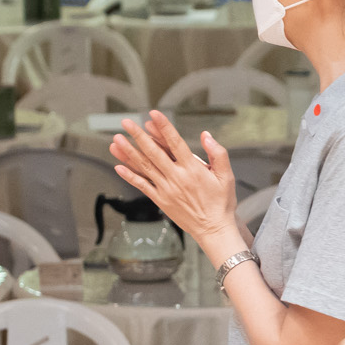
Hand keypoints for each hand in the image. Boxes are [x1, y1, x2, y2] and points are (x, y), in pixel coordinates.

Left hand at [108, 111, 239, 252]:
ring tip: (117, 140)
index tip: (153, 115)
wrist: (213, 229)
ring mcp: (166, 189)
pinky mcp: (160, 200)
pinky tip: (119, 166)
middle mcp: (176, 178)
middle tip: (127, 123)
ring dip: (129, 152)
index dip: (163, 127)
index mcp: (193, 169)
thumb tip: (206, 136)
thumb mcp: (227, 176)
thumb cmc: (221, 203)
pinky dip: (129, 176)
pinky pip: (142, 185)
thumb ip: (218, 154)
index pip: (175, 143)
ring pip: (144, 167)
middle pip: (154, 152)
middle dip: (139, 136)